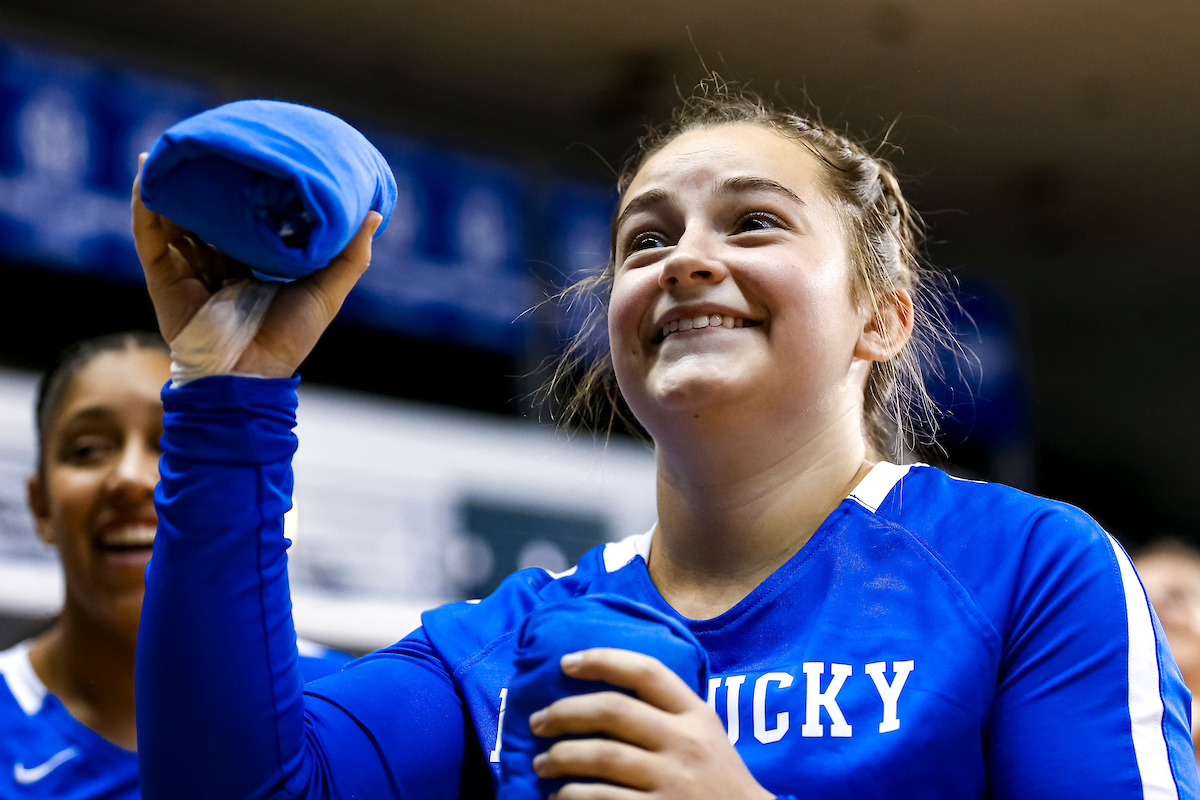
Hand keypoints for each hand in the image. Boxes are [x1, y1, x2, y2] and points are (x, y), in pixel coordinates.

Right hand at [131, 153, 381, 377]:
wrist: (249, 374)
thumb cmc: (289, 337)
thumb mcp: (327, 290)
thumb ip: (350, 255)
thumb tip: (375, 213)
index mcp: (251, 265)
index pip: (244, 219)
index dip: (247, 190)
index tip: (254, 155)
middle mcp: (216, 263)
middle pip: (206, 213)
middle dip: (205, 180)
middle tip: (211, 142)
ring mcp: (187, 269)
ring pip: (173, 217)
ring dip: (170, 184)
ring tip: (173, 147)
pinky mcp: (162, 277)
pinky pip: (149, 234)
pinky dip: (146, 205)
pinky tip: (149, 175)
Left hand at [529, 648, 773, 799]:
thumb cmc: (716, 775)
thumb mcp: (705, 731)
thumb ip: (668, 707)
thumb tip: (601, 685)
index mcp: (696, 714)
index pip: (646, 671)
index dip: (601, 660)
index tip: (565, 663)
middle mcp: (685, 743)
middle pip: (612, 711)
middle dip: (565, 712)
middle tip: (537, 721)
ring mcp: (673, 781)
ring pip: (601, 756)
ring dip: (560, 757)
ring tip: (541, 762)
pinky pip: (602, 799)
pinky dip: (572, 796)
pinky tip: (559, 796)